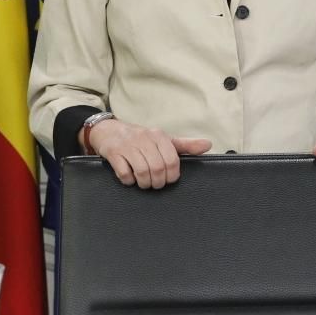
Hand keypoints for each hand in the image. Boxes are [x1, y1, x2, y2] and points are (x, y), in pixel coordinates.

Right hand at [83, 118, 210, 188]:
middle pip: (158, 168)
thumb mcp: (162, 139)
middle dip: (157, 182)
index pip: (172, 160)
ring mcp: (127, 145)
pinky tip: (129, 179)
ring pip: (142, 171)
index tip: (168, 180)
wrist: (107, 130)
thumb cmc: (139, 138)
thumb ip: (185, 145)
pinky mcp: (113, 152)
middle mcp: (144, 138)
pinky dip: (128, 181)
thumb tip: (208, 145)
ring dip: (144, 183)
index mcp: (158, 136)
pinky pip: (124, 173)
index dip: (172, 176)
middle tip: (155, 184)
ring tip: (144, 183)